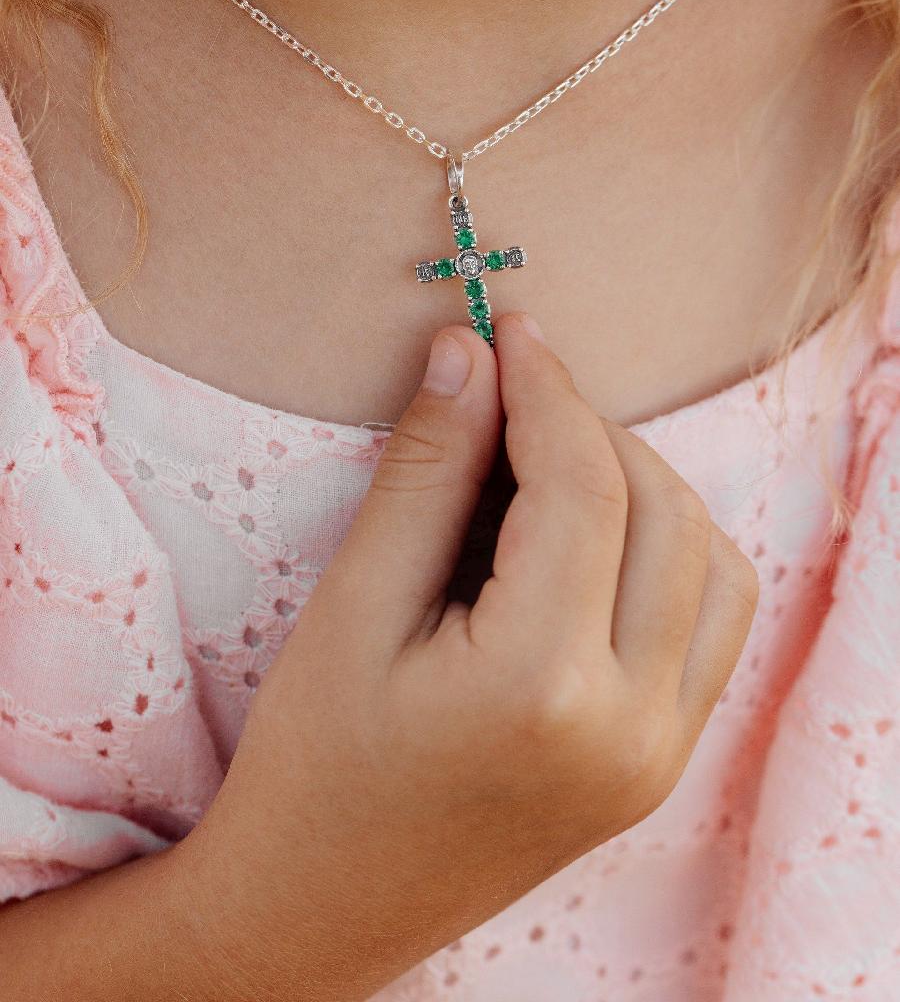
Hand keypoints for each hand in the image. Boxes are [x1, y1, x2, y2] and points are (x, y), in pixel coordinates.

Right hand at [186, 313, 757, 1001]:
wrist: (326, 907)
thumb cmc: (314, 762)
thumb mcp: (353, 609)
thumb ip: (425, 473)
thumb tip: (467, 353)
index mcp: (541, 686)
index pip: (583, 486)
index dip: (547, 389)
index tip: (508, 330)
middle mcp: (632, 724)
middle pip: (663, 511)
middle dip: (594, 431)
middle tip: (512, 398)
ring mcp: (662, 753)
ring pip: (712, 561)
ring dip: (644, 488)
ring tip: (552, 469)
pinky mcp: (664, 764)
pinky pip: (714, 623)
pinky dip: (672, 555)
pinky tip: (594, 543)